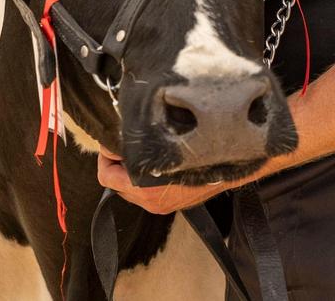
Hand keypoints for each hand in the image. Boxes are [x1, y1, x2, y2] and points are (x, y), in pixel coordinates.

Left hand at [97, 149, 228, 214]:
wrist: (230, 164)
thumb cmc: (199, 148)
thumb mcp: (164, 139)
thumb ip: (141, 140)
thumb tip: (123, 129)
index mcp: (144, 188)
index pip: (107, 176)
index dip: (104, 156)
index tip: (110, 141)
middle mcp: (149, 201)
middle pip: (116, 183)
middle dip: (116, 163)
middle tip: (122, 143)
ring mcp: (160, 205)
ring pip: (129, 188)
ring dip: (129, 170)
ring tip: (137, 149)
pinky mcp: (170, 204)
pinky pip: (144, 191)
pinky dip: (142, 177)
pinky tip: (153, 160)